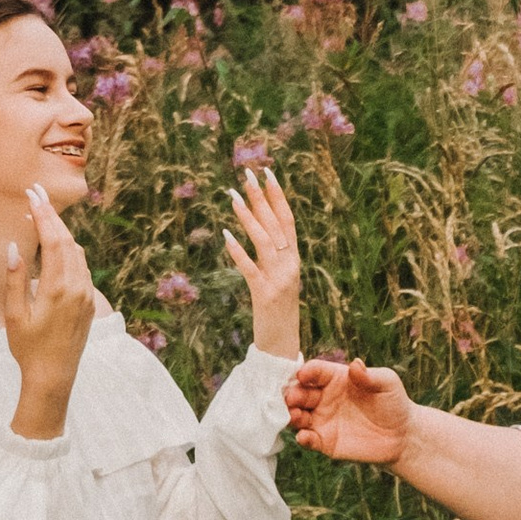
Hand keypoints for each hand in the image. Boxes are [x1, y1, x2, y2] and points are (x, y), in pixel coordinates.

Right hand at [5, 182, 97, 436]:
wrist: (54, 377)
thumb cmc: (28, 348)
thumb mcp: (13, 315)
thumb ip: (14, 279)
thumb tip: (13, 247)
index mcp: (57, 288)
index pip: (53, 240)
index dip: (43, 214)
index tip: (32, 195)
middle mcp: (78, 288)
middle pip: (68, 240)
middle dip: (52, 215)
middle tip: (37, 193)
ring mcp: (87, 295)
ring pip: (77, 252)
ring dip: (61, 232)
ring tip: (42, 216)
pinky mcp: (91, 303)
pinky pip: (82, 267)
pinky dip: (69, 250)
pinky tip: (57, 246)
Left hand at [223, 167, 302, 354]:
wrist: (282, 348)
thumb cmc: (278, 313)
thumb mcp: (279, 280)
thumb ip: (274, 257)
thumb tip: (259, 230)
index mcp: (294, 259)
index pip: (288, 220)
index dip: (278, 195)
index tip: (267, 171)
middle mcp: (290, 265)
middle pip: (275, 225)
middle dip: (261, 198)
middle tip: (247, 174)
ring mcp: (279, 280)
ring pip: (264, 242)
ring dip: (248, 217)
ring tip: (232, 196)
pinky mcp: (264, 295)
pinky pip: (250, 268)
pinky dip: (238, 251)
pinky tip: (226, 235)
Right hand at [284, 354, 413, 465]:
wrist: (402, 435)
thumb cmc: (393, 402)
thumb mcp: (387, 383)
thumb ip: (370, 375)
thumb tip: (355, 364)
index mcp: (335, 379)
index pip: (315, 372)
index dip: (307, 372)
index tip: (303, 375)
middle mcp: (323, 398)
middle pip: (300, 393)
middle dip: (292, 394)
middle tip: (290, 398)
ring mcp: (322, 420)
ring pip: (298, 416)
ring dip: (292, 415)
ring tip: (295, 416)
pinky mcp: (325, 442)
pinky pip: (309, 439)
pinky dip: (303, 438)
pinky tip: (304, 437)